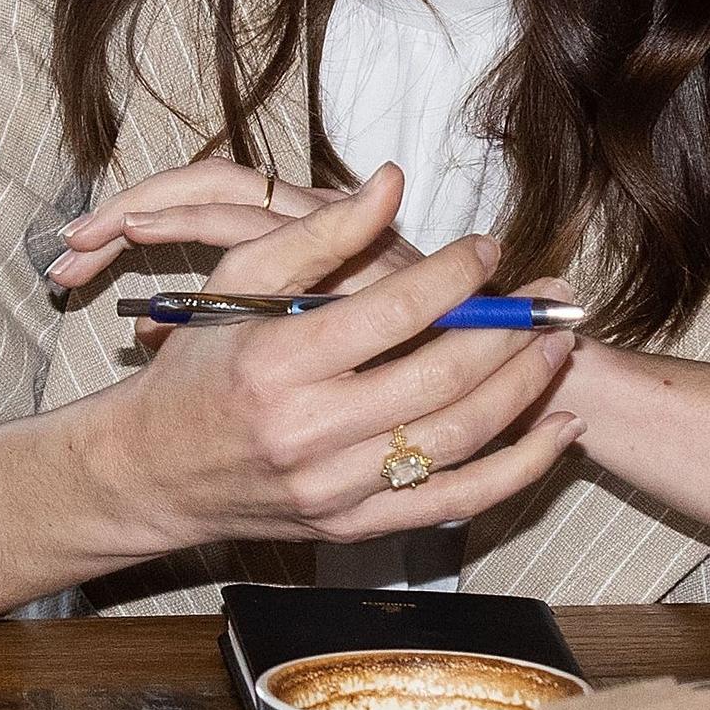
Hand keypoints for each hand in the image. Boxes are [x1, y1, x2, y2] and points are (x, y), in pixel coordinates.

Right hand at [75, 168, 582, 551]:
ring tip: (557, 344)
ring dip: (525, 388)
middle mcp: (306, 431)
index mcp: (275, 362)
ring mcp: (333, 487)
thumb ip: (317, 233)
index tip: (486, 249)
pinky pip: (456, 501)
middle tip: (549, 296)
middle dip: (509, 330)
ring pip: (459, 439)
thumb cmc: (198, 365)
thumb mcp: (234, 282)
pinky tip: (556, 427)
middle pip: (439, 377)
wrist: (152, 469)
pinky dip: (519, 467)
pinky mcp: (353, 526)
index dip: (453, 276)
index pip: (392, 312)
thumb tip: (392, 183)